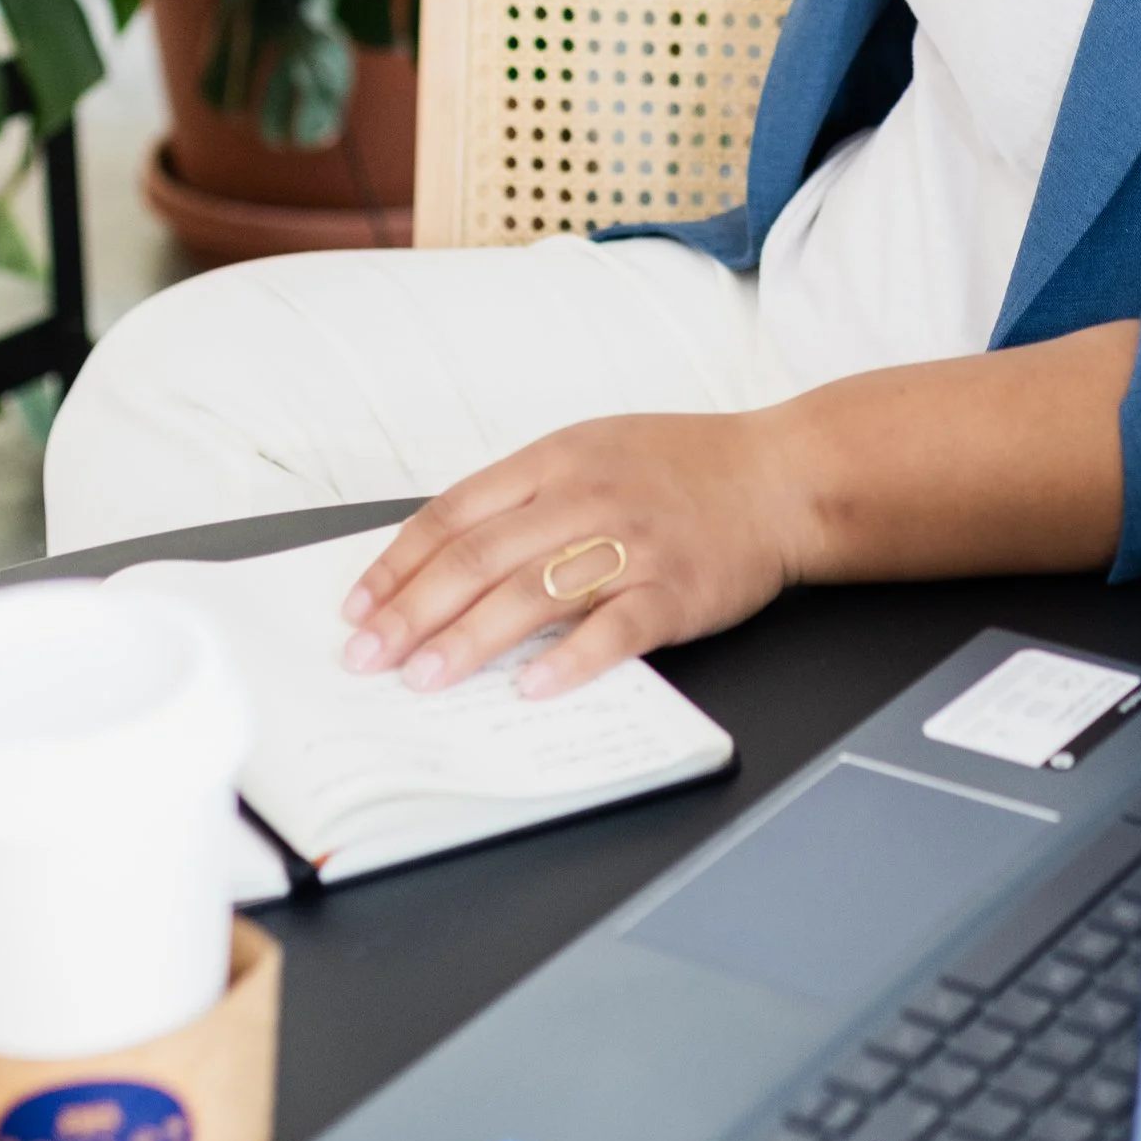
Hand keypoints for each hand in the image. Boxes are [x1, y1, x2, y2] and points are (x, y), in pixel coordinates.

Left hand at [339, 411, 805, 700]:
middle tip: (367, 657)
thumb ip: (525, 495)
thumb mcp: (593, 451)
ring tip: (423, 679)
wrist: (782, 477)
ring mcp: (632, 544)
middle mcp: (585, 497)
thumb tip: (443, 554)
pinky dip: (569, 660)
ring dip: (469, 641)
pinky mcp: (676, 591)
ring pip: (532, 594)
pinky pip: (614, 630)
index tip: (357, 607)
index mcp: (555, 459)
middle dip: (411, 613)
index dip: (398, 564)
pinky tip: (531, 689)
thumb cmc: (682, 469)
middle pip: (479, 558)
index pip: (454, 514)